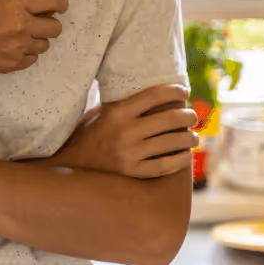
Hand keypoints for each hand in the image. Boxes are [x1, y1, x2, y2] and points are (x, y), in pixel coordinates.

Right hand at [0, 0, 68, 75]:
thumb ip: (18, 4)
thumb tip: (36, 9)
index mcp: (17, 4)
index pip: (54, 0)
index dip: (60, 3)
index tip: (60, 6)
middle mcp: (23, 25)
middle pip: (55, 28)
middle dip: (50, 26)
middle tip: (39, 25)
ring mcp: (20, 46)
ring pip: (44, 45)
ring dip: (36, 41)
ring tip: (20, 38)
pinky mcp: (15, 63)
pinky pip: (32, 59)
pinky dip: (25, 55)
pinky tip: (12, 50)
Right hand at [50, 84, 199, 177]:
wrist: (70, 164)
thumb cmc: (87, 133)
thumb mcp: (100, 113)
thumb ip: (123, 105)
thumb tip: (153, 95)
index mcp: (117, 112)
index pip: (154, 96)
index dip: (174, 91)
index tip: (183, 92)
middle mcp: (126, 132)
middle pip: (170, 119)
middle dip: (188, 116)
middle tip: (192, 115)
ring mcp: (131, 154)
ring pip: (174, 142)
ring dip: (190, 138)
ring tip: (193, 136)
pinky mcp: (133, 173)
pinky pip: (167, 165)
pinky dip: (182, 159)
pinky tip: (186, 154)